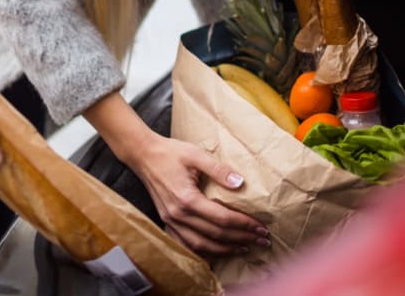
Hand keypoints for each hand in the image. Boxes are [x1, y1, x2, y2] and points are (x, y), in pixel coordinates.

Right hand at [130, 133, 269, 256]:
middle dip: (241, 239)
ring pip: (201, 245)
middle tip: (261, 241)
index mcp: (187, 198)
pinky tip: (215, 252)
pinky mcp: (167, 221)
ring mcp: (171, 220)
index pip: (222, 218)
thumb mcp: (196, 154)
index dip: (244, 225)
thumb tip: (240, 182)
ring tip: (244, 248)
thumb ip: (218, 169)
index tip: (261, 227)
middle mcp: (178, 214)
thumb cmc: (170, 152)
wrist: (143, 154)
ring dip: (225, 249)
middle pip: (215, 235)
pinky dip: (203, 251)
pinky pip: (186, 244)